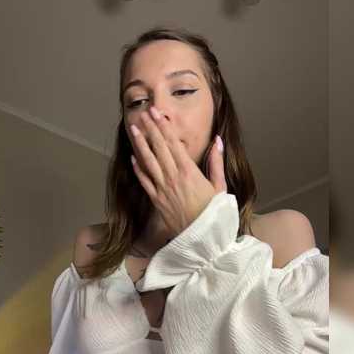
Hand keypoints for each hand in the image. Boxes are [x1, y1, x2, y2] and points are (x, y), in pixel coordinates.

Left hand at [129, 106, 227, 237]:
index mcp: (189, 171)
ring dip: (140, 144)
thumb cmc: (215, 214)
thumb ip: (216, 162)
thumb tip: (217, 140)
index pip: (173, 143)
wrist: (203, 240)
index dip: (163, 126)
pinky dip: (138, 168)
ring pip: (148, 161)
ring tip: (133, 129)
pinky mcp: (156, 201)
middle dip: (150, 129)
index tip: (157, 113)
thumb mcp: (220, 186)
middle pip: (158, 148)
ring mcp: (162, 189)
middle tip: (142, 113)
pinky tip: (133, 158)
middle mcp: (173, 177)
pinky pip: (145, 181)